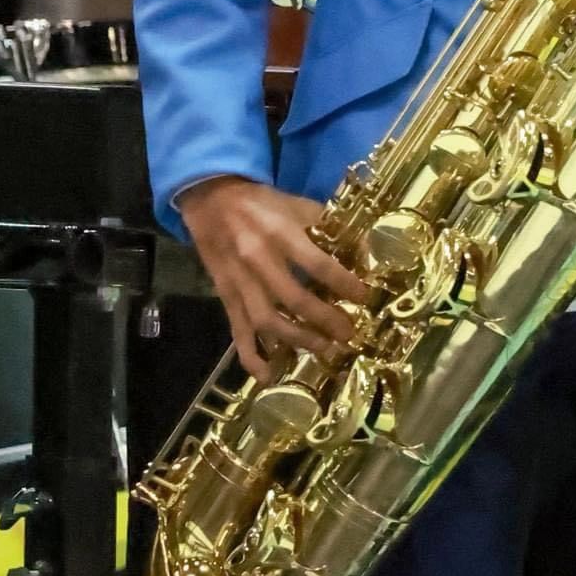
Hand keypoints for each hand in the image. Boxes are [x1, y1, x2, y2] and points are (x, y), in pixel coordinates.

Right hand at [180, 176, 369, 378]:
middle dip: (325, 320)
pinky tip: (268, 375)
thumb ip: (326, 226)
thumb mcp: (296, 204)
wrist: (211, 200)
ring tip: (323, 350)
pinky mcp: (225, 296)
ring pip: (268, 321)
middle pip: (294, 299)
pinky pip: (238, 330)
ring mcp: (239, 281)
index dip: (343, 283)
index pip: (317, 264)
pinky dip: (251, 356)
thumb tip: (362, 250)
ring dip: (297, 340)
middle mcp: (258, 259)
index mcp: (279, 232)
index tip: (364, 298)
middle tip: (348, 334)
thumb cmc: (262, 203)